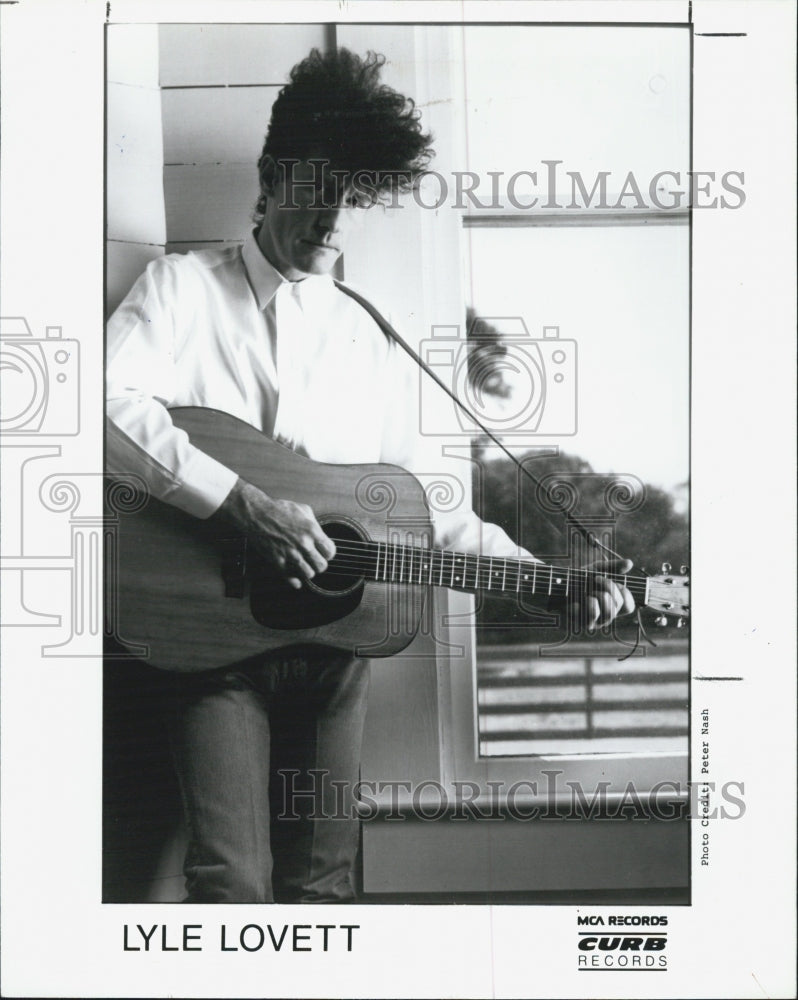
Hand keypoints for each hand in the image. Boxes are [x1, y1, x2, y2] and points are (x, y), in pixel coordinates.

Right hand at [217, 478, 335, 588]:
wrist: (256, 513)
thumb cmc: (278, 509)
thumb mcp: (303, 510)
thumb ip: (314, 524)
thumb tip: (319, 534)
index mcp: (312, 531)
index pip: (330, 552)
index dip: (328, 553)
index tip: (324, 553)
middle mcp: (303, 544)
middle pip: (321, 566)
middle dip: (319, 564)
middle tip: (315, 561)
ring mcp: (290, 554)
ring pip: (308, 574)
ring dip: (308, 571)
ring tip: (304, 567)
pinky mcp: (277, 560)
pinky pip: (290, 577)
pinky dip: (294, 580)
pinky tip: (295, 578)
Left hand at [557, 556, 635, 633]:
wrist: (555, 584)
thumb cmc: (577, 579)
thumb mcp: (596, 569)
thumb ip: (613, 567)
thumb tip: (630, 563)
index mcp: (611, 605)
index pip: (629, 607)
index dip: (624, 592)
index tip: (613, 581)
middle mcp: (605, 616)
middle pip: (618, 605)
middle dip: (608, 586)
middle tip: (594, 579)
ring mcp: (594, 621)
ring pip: (608, 612)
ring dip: (597, 596)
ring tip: (585, 592)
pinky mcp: (581, 623)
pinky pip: (590, 613)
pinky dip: (583, 602)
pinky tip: (574, 600)